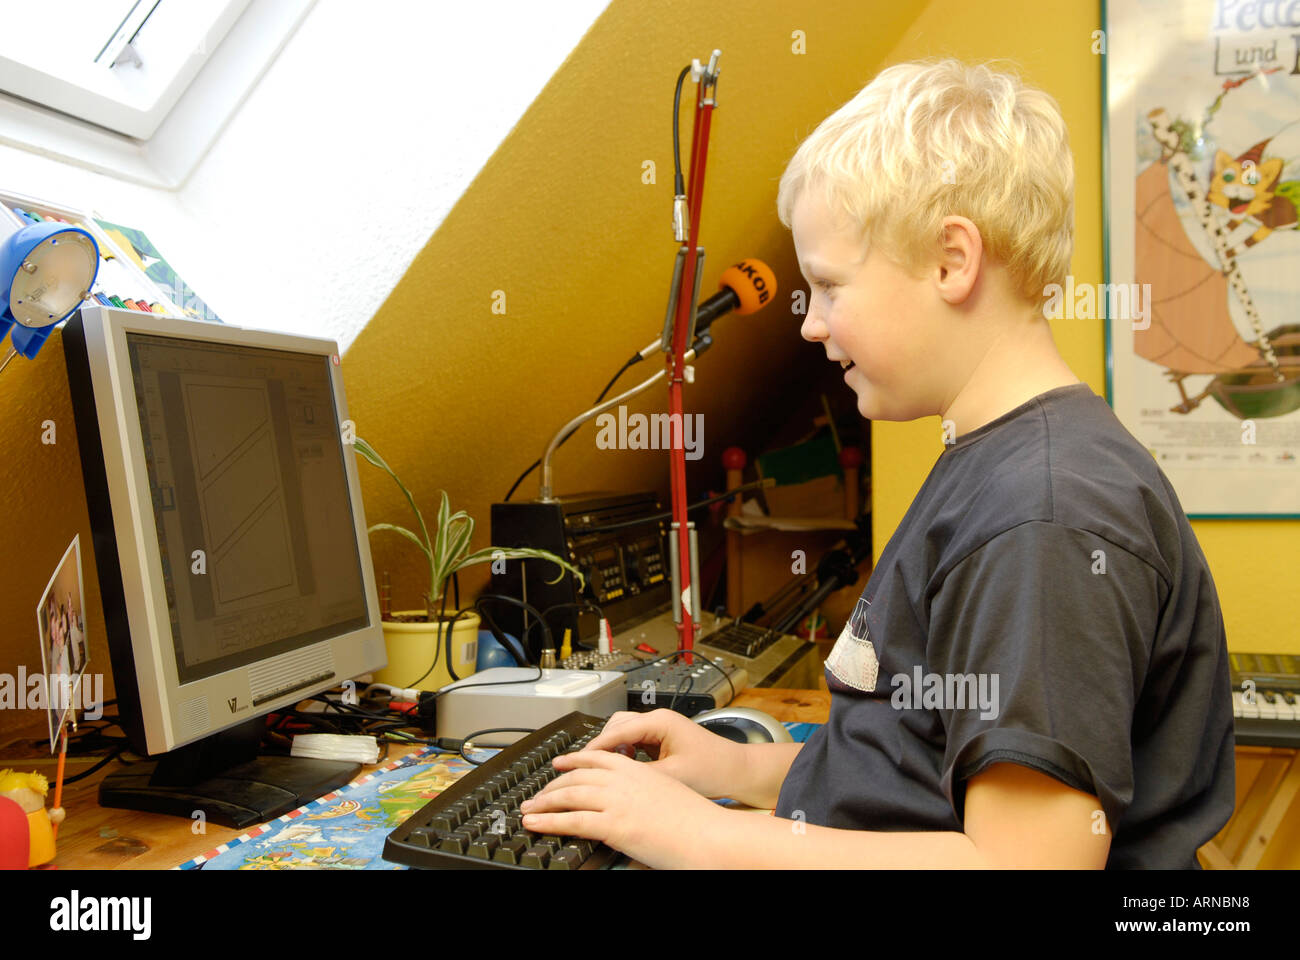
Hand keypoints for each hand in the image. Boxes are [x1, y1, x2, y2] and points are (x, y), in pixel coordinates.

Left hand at [519, 749, 724, 867]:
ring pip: (568, 795)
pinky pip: (571, 820)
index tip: (560, 764)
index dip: (574, 760)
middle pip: (577, 775)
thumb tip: (633, 807)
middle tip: (537, 794)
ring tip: (527, 810)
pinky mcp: (614, 824)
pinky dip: (547, 821)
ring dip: (543, 802)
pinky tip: (534, 824)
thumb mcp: (667, 796)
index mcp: (638, 770)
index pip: (596, 758)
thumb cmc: (698, 822)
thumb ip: (645, 796)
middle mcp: (624, 780)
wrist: (712, 835)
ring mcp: (617, 801)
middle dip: (552, 785)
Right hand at [576, 708, 745, 798]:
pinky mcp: (661, 739)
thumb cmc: (713, 768)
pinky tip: (624, 770)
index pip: (617, 730)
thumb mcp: (672, 776)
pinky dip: (624, 754)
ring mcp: (659, 728)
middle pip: (616, 726)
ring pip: (623, 733)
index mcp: (660, 721)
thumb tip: (613, 781)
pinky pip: (633, 742)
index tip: (577, 761)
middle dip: (601, 746)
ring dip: (613, 750)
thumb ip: (640, 776)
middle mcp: (658, 720)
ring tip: (606, 770)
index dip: (595, 747)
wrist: (736, 770)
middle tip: (586, 767)